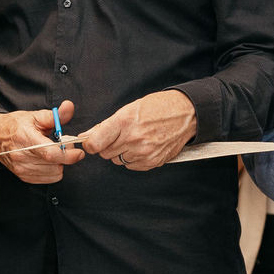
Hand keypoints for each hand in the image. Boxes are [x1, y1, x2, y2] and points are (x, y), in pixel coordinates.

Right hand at [0, 102, 83, 183]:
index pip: (50, 153)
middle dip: (66, 156)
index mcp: (25, 138)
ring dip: (59, 164)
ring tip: (53, 152)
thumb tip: (69, 106)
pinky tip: (47, 160)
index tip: (78, 151)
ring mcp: (21, 168)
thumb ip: (55, 115)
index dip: (68, 155)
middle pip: (54, 164)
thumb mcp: (34, 116)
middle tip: (65, 146)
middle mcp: (21, 156)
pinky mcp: (23, 176)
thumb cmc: (15, 125)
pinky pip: (48, 179)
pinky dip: (52, 171)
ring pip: (53, 173)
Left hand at [79, 90, 197, 170]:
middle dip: (107, 146)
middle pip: (105, 153)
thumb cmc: (158, 107)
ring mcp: (144, 152)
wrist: (186, 114)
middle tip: (118, 136)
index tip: (91, 141)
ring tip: (133, 139)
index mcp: (124, 122)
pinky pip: (132, 166)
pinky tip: (142, 146)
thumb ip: (106, 125)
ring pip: (118, 160)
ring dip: (121, 152)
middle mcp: (133, 139)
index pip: (95, 144)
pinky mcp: (153, 162)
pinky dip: (133, 158)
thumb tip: (88, 136)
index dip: (90, 144)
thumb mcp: (129, 109)